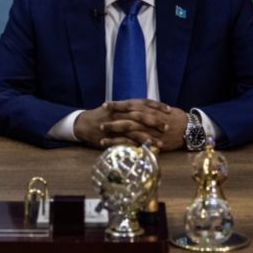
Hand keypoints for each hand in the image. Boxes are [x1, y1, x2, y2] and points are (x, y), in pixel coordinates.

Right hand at [74, 101, 188, 149]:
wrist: (83, 123)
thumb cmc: (103, 116)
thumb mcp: (117, 108)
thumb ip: (131, 109)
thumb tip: (149, 110)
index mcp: (124, 105)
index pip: (143, 102)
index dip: (156, 105)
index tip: (169, 109)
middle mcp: (120, 112)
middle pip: (140, 115)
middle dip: (155, 121)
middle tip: (167, 126)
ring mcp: (115, 124)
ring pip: (135, 129)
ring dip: (148, 136)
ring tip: (161, 143)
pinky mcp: (111, 137)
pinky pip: (125, 141)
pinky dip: (135, 145)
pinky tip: (145, 150)